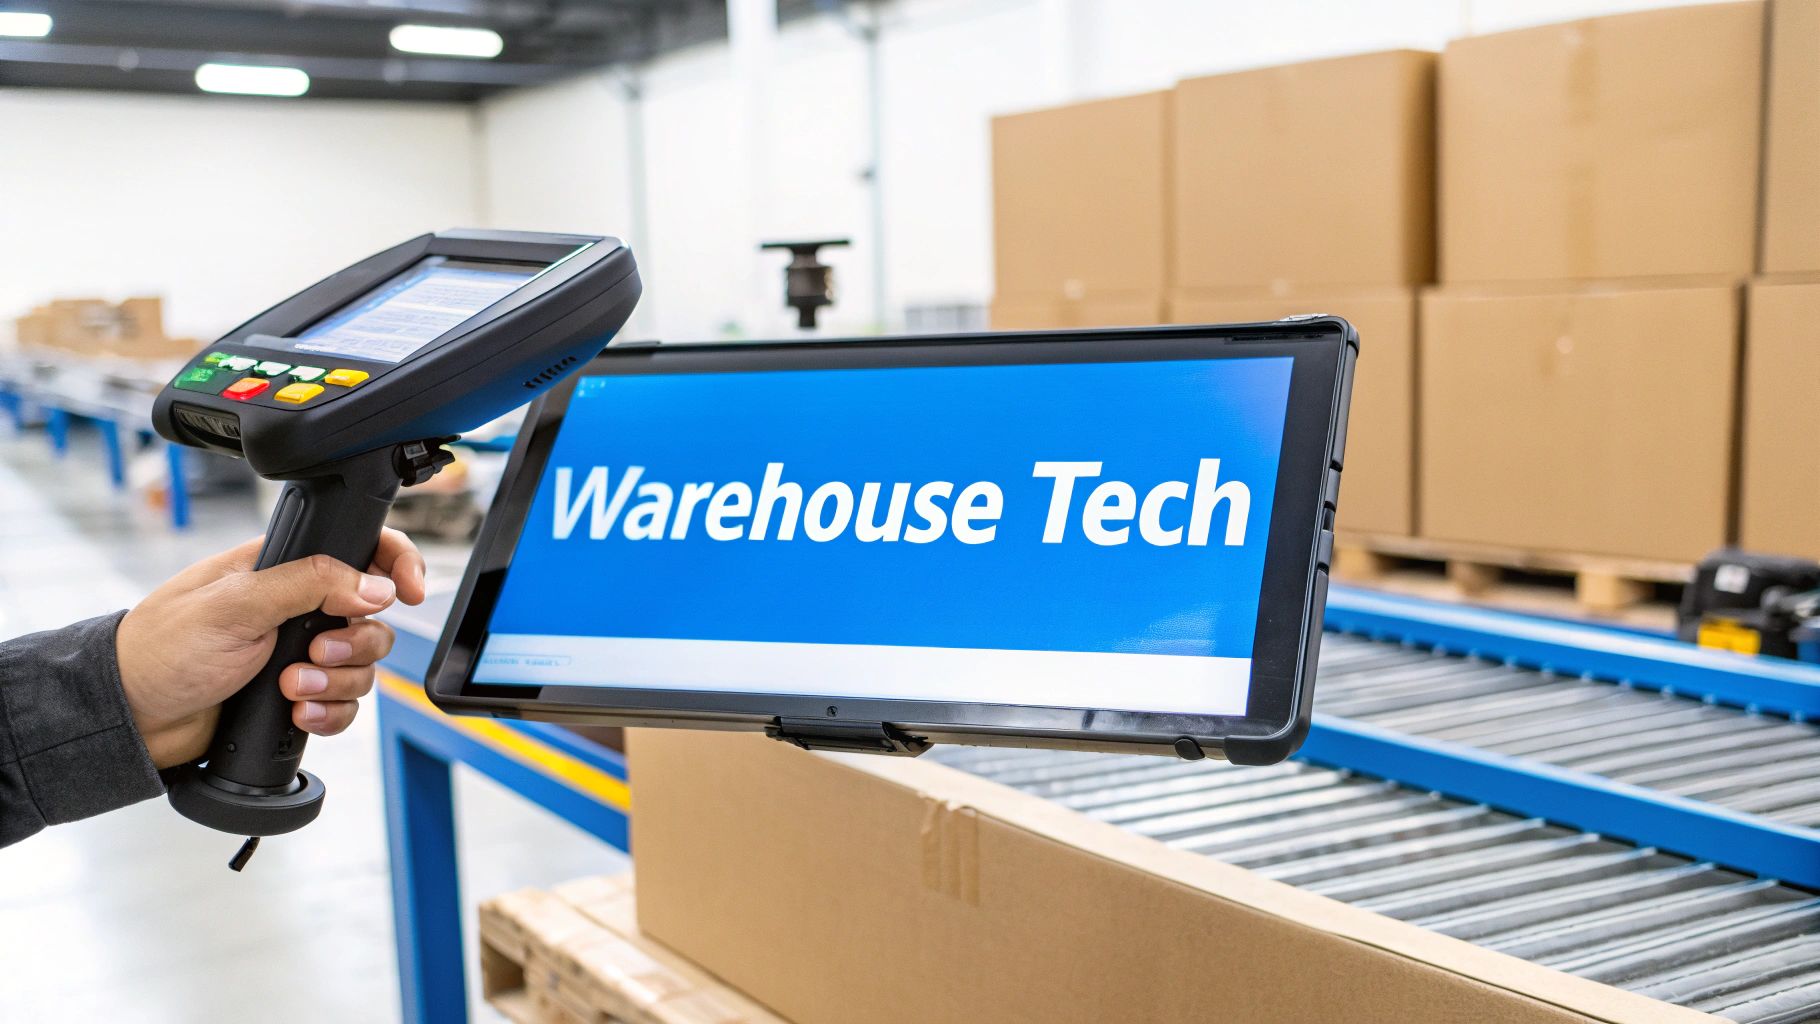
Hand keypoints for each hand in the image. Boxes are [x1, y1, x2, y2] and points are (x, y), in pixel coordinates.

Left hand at [116, 528, 427, 768]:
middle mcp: (298, 608)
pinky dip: (329, 714)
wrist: (132, 717)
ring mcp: (299, 653)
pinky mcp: (296, 698)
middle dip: (354, 642)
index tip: (410, 590)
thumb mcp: (234, 604)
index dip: (396, 565)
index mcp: (283, 567)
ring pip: (362, 665)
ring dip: (336, 682)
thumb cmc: (161, 648)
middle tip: (315, 650)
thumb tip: (375, 585)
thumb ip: (308, 583)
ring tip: (291, 689)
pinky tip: (297, 716)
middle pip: (373, 618)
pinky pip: (344, 706)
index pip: (360, 549)